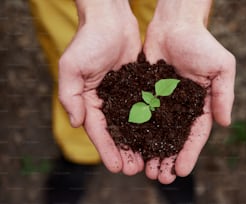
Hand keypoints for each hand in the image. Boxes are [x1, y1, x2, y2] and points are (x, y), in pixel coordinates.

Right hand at [58, 0, 143, 174]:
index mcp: (89, 100)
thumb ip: (71, 96)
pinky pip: (144, 109)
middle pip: (116, 132)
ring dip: (139, 143)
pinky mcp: (138, 87)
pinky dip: (150, 123)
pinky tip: (159, 136)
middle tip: (135, 170)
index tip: (116, 167)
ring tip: (148, 160)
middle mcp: (106, 101)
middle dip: (124, 152)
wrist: (111, 20)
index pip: (98, 131)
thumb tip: (77, 123)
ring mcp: (123, 95)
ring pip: (132, 124)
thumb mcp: (72, 67)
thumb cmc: (89, 41)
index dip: (107, 150)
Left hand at [143, 0, 235, 183]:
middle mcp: (181, 107)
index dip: (188, 153)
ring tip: (145, 170)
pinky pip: (141, 115)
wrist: (175, 24)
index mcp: (200, 104)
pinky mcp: (146, 93)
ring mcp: (162, 102)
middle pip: (174, 139)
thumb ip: (224, 94)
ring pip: (156, 132)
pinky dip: (137, 132)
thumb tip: (226, 123)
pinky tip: (131, 146)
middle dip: (168, 159)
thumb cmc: (201, 42)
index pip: (195, 135)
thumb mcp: (222, 67)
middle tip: (160, 178)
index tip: (180, 171)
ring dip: (151, 152)